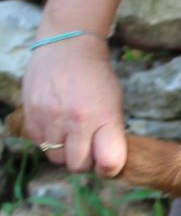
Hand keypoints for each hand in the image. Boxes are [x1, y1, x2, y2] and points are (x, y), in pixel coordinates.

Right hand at [21, 36, 126, 176]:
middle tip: (88, 149)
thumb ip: (110, 133)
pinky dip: (49, 141)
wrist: (67, 47)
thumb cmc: (96, 78)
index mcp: (104, 118)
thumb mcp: (115, 103)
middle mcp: (76, 120)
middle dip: (85, 162)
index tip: (107, 163)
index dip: (109, 169)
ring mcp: (50, 117)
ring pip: (56, 158)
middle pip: (78, 165)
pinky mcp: (31, 113)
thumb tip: (106, 162)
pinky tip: (56, 127)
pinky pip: (39, 143)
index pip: (108, 162)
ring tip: (71, 136)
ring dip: (65, 152)